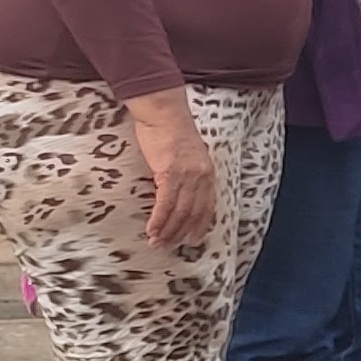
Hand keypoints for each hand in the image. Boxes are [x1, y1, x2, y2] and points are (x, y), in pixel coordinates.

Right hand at [124, 90, 216, 252]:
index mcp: (207, 172)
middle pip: (194, 212)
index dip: (200, 225)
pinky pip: (165, 203)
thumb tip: (178, 190)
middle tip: (168, 247)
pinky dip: (159, 219)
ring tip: (156, 243)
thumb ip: (187, 173)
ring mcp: (187, 175)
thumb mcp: (187, 155)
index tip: (192, 239)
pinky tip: (152, 229)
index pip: (208, 205)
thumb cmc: (171, 131)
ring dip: (167, 230)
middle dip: (181, 233)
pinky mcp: (169, 173)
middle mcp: (201, 176)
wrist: (164, 113)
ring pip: (179, 211)